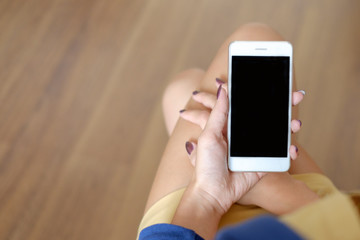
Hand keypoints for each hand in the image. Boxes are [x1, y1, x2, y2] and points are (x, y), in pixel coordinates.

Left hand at [180, 79, 305, 208]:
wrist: (213, 193)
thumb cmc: (206, 165)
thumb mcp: (209, 136)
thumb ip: (218, 114)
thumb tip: (223, 90)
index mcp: (228, 126)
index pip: (243, 105)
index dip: (255, 94)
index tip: (269, 81)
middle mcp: (242, 134)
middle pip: (264, 115)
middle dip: (281, 105)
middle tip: (296, 95)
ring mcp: (253, 148)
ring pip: (274, 131)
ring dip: (289, 125)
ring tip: (296, 123)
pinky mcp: (262, 161)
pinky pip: (278, 152)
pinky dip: (288, 149)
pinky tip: (293, 148)